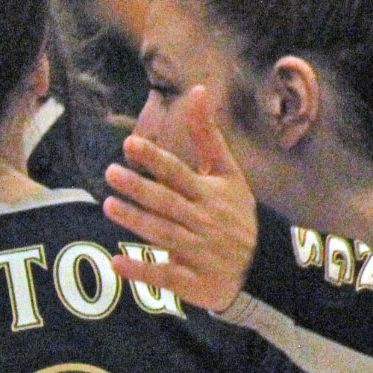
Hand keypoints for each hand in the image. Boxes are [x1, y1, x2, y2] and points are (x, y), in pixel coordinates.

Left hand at [103, 86, 257, 313]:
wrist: (264, 267)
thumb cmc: (237, 214)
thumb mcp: (228, 174)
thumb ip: (207, 136)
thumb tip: (197, 90)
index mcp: (211, 194)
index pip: (179, 173)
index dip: (155, 159)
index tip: (129, 144)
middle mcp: (205, 222)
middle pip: (168, 203)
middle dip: (140, 188)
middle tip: (110, 173)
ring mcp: (200, 253)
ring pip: (165, 235)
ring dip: (137, 222)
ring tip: (108, 207)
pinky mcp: (194, 282)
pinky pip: (167, 276)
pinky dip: (143, 271)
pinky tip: (117, 262)